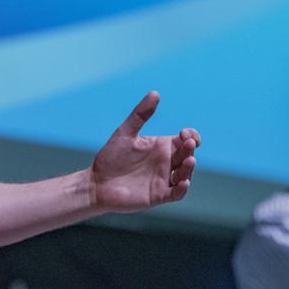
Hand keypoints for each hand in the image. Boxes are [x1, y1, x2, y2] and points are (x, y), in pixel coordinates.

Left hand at [89, 91, 200, 213]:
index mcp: (161, 146)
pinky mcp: (159, 195)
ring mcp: (164, 179)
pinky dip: (182, 189)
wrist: (97, 183)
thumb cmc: (111, 157)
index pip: (186, 140)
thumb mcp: (126, 132)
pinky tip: (183, 183)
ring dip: (189, 168)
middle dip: (190, 149)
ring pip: (185, 174)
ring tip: (189, 160)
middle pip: (187, 155)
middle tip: (188, 143)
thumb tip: (155, 93)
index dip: (191, 136)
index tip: (184, 134)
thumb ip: (141, 114)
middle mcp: (166, 163)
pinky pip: (176, 194)